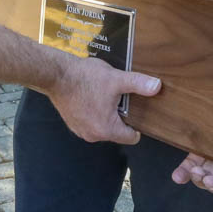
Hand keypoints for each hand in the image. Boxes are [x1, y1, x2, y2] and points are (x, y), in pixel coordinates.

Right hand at [45, 56, 160, 143]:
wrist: (55, 74)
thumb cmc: (84, 78)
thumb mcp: (116, 79)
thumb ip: (138, 84)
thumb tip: (157, 86)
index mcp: (106, 129)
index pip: (132, 137)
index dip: (137, 124)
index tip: (136, 110)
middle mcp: (93, 135)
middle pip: (117, 132)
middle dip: (120, 116)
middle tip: (119, 98)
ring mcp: (80, 131)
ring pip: (103, 126)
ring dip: (106, 114)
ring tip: (104, 95)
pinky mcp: (72, 123)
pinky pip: (90, 122)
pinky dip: (93, 112)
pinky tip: (91, 96)